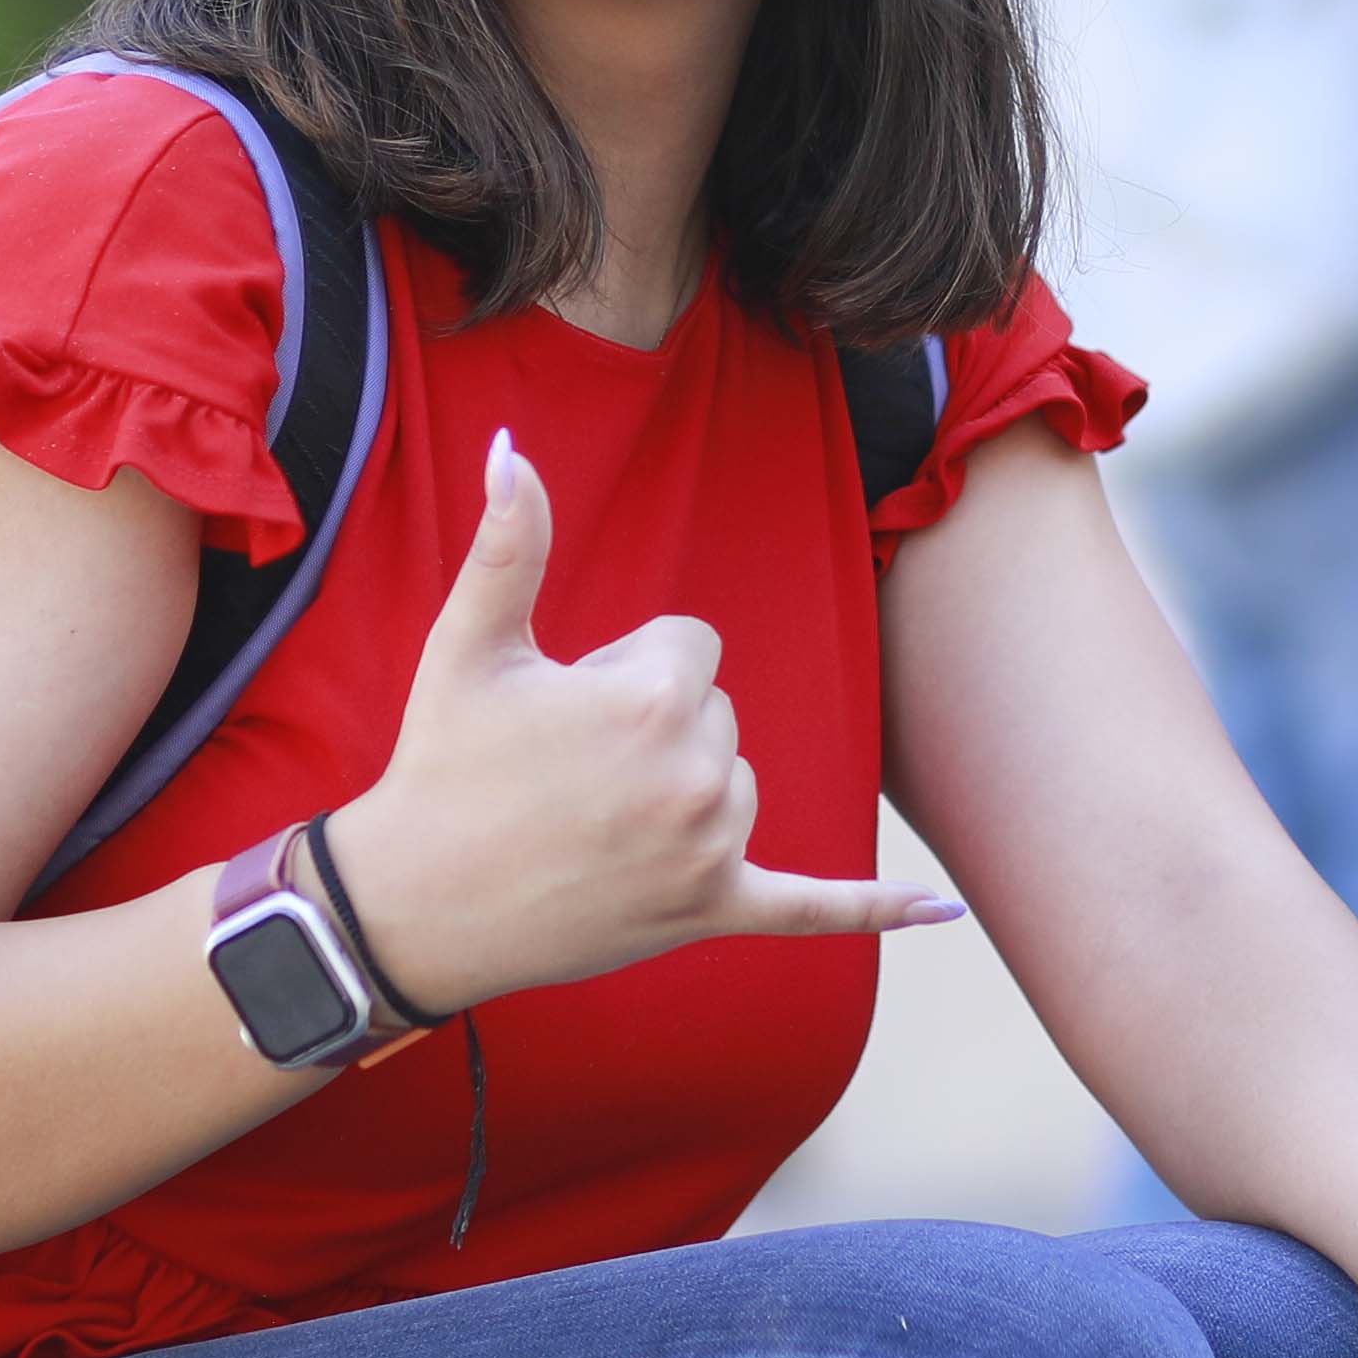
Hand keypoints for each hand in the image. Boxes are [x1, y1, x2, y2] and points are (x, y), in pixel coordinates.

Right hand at [323, 433, 938, 1011]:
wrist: (415, 909)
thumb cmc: (442, 766)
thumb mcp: (470, 645)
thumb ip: (511, 540)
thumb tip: (512, 445)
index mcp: (652, 699)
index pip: (692, 646)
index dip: (625, 669)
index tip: (564, 710)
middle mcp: (698, 774)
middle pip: (716, 710)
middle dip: (651, 729)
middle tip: (564, 773)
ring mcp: (711, 850)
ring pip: (736, 781)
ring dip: (681, 790)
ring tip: (589, 822)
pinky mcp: (713, 911)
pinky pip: (812, 908)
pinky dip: (873, 910)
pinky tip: (942, 912)